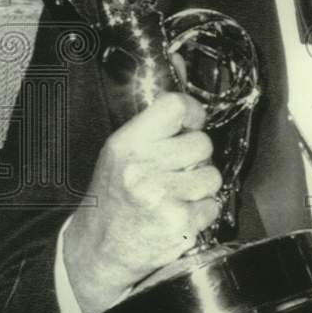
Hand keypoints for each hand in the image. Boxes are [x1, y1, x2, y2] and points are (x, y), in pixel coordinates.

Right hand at [64, 91, 221, 312]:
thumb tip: (180, 61)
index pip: (176, 106)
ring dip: (200, 187)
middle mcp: (143, 168)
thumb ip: (155, 114)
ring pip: (212, 176)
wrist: (98, 251)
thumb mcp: (123, 150)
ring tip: (174, 195)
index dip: (191, 112)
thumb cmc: (113, 197)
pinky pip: (213, 205)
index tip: (189, 122)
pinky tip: (178, 215)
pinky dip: (202, 213)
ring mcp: (162, 197)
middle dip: (194, 159)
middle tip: (173, 172)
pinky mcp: (179, 224)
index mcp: (128, 144)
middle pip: (203, 144)